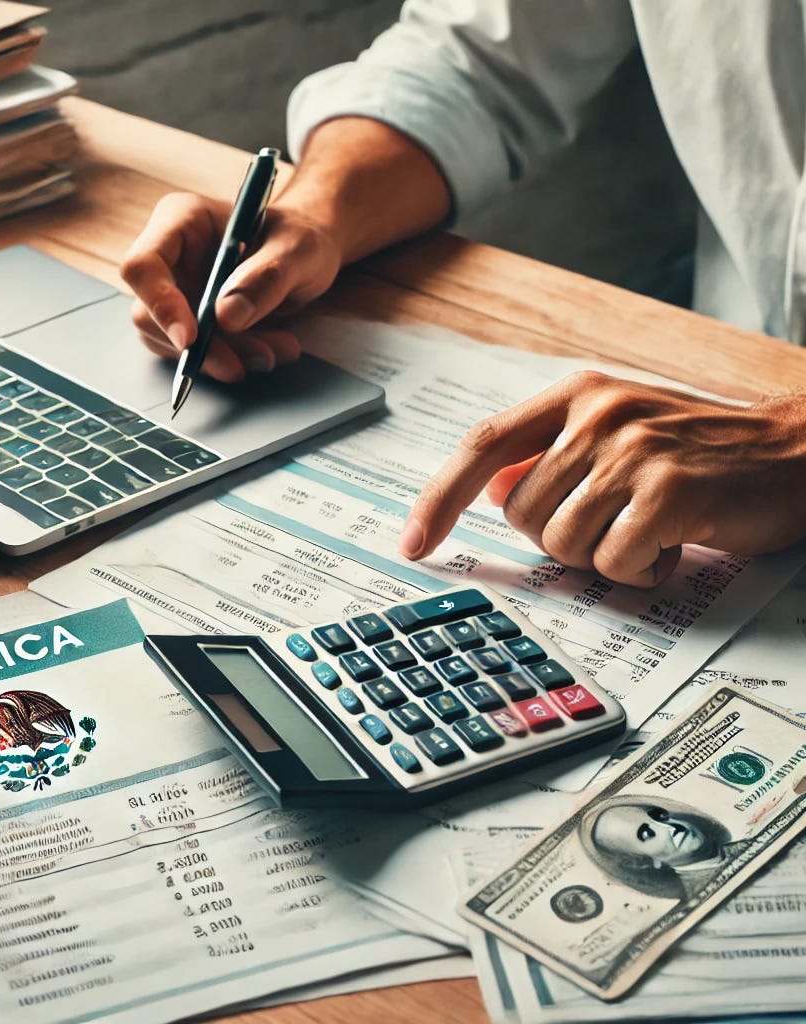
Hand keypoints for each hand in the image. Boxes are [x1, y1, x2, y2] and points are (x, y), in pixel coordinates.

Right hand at [120, 192, 341, 381]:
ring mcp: (176, 292)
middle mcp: (170, 257)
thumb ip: (266, 278)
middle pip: (151, 314)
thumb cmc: (300, 239)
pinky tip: (266, 352)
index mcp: (181, 221)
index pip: (143, 265)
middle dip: (199, 347)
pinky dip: (230, 361)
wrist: (308, 258)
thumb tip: (225, 318)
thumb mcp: (298, 250)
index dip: (159, 305)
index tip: (191, 340)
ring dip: (221, 358)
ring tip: (271, 353)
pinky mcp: (190, 322)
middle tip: (241, 364)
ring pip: (174, 342)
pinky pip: (196, 354)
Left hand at [399, 371, 805, 586]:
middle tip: (612, 524)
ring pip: (562, 543)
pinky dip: (638, 571)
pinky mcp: (668, 493)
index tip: (414, 542)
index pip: (483, 445)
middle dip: (557, 538)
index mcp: (578, 394)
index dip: (438, 497)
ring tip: (647, 530)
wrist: (799, 451)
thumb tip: (490, 488)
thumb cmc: (702, 450)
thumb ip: (552, 452)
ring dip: (601, 556)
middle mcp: (599, 415)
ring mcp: (633, 451)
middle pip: (520, 513)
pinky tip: (672, 545)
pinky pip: (612, 563)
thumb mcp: (620, 429)